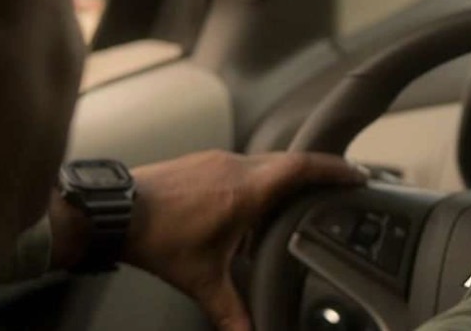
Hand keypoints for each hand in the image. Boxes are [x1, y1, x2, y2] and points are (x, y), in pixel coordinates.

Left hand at [51, 151, 365, 330]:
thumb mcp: (201, 280)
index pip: (303, 168)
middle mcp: (236, 168)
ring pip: (266, 162)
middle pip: (291, 161)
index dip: (335, 170)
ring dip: (287, 176)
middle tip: (341, 184)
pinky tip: (253, 204)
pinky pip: (244, 165)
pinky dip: (260, 179)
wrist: (112, 211)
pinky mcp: (202, 161)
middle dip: (320, 172)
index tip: (358, 175)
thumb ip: (231, 311)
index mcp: (246, 191)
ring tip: (300, 198)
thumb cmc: (157, 240)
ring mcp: (218, 160)